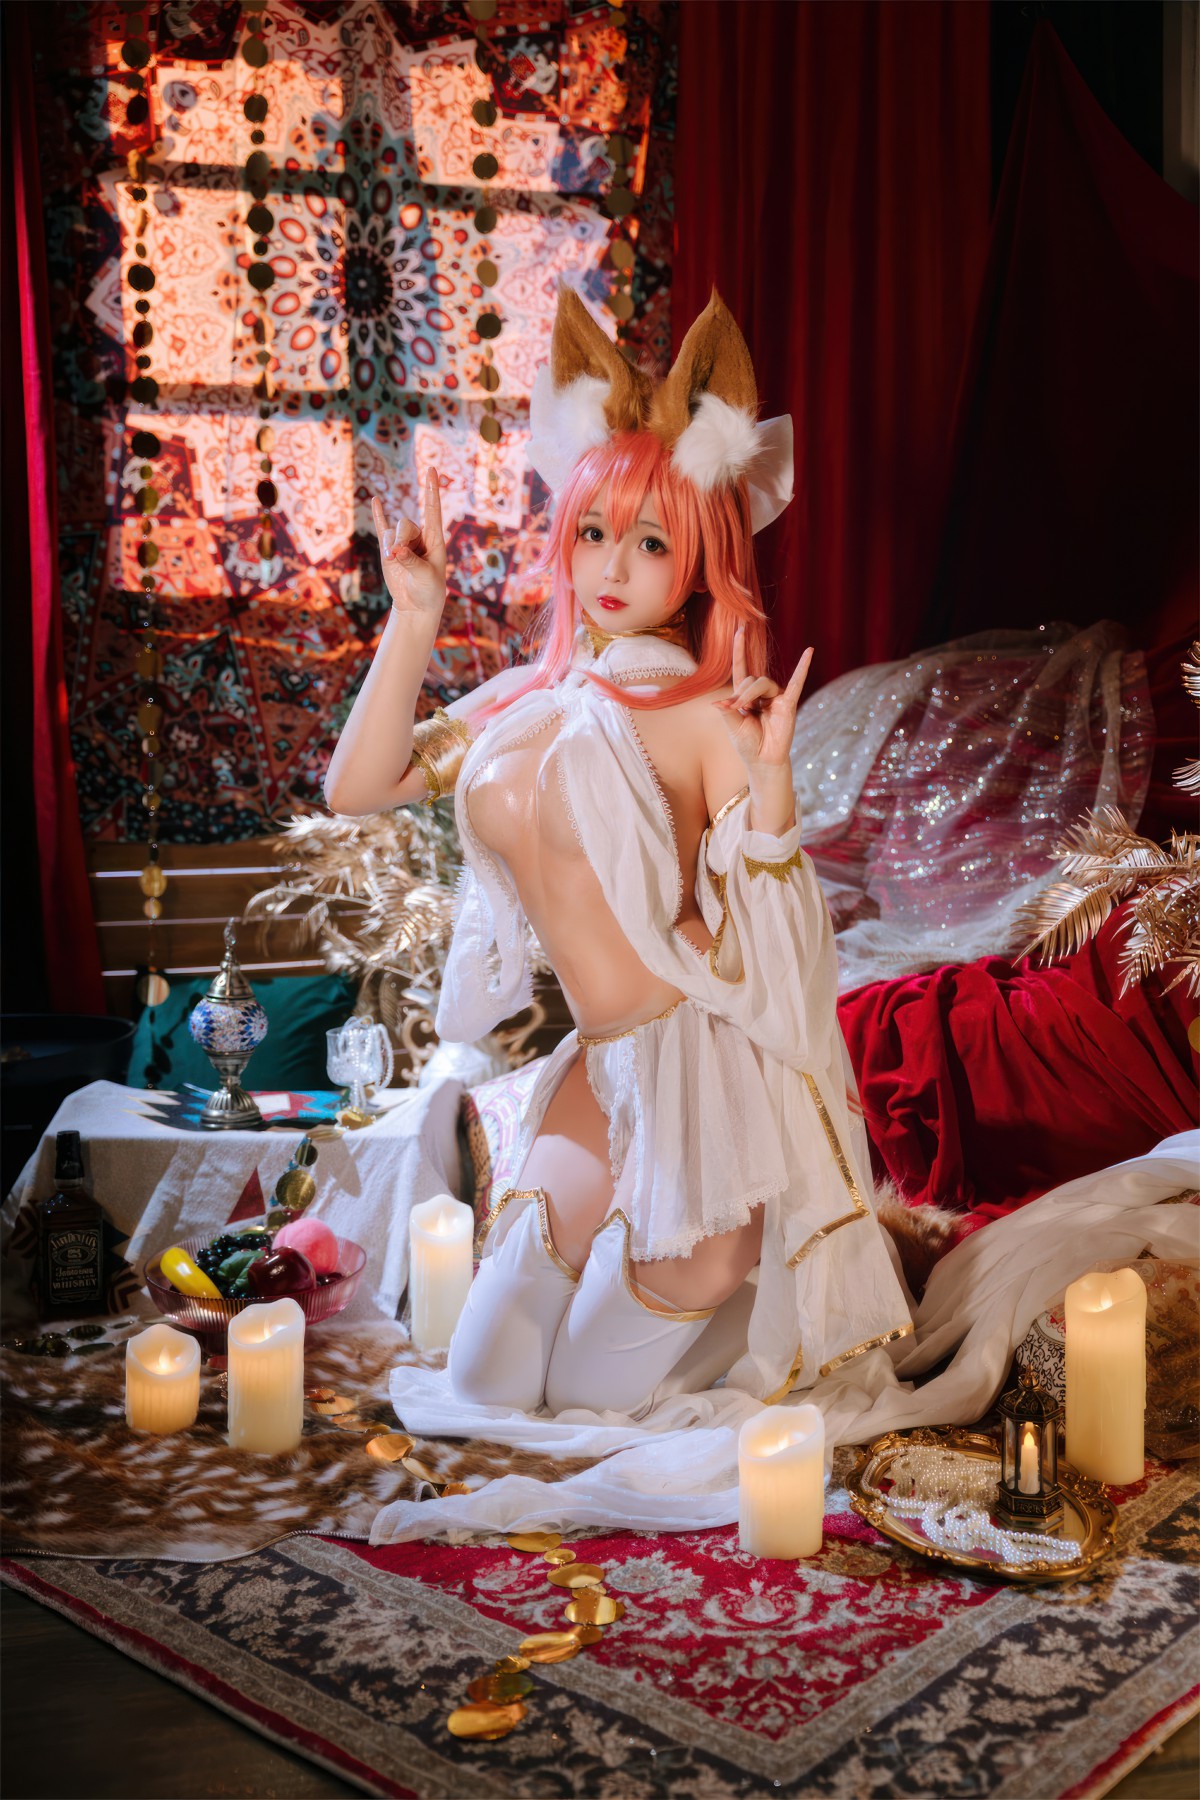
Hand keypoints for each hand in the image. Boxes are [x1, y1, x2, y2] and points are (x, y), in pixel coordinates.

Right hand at [371, 466, 446, 618]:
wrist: (417, 605)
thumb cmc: (429, 591)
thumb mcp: (425, 577)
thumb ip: (411, 561)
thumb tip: (395, 550)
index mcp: (435, 539)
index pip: (433, 510)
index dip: (432, 490)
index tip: (432, 469)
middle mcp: (419, 537)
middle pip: (405, 524)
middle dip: (399, 539)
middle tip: (396, 556)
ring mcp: (403, 542)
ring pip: (392, 532)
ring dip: (390, 545)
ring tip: (392, 561)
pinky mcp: (389, 550)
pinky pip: (382, 528)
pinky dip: (378, 516)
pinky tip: (376, 501)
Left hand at [713, 627, 813, 770]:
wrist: (762, 761)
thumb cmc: (747, 744)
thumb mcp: (733, 726)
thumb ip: (728, 711)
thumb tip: (718, 702)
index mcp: (746, 695)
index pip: (742, 667)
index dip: (739, 650)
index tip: (739, 630)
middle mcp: (762, 693)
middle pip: (751, 679)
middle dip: (740, 692)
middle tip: (736, 709)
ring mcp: (776, 697)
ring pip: (762, 682)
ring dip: (750, 693)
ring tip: (746, 710)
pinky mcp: (788, 704)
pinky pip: (797, 683)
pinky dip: (803, 667)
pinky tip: (809, 651)